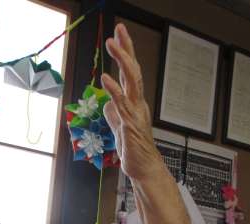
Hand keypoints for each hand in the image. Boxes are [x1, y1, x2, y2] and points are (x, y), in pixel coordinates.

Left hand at [102, 24, 163, 180]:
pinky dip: (114, 90)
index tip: (120, 34)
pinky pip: (122, 104)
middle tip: (119, 30)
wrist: (144, 169)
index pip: (130, 72)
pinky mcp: (130, 124)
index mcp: (134, 102)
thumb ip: (114, 113)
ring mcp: (135, 112)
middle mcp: (137, 103)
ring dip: (122, 61)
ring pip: (131, 81)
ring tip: (112, 44)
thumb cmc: (134, 149)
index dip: (125, 52)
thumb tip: (107, 103)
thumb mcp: (119, 127)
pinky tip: (105, 78)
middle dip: (126, 49)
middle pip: (133, 70)